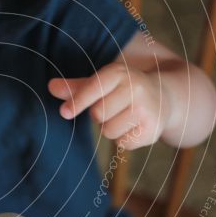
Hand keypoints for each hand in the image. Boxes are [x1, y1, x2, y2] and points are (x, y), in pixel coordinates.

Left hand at [48, 62, 172, 149]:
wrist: (164, 97)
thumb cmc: (123, 90)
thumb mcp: (102, 83)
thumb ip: (76, 88)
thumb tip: (51, 87)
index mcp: (118, 73)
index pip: (93, 88)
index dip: (77, 102)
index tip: (64, 112)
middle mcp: (135, 88)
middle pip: (97, 114)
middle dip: (99, 116)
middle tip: (112, 108)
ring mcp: (146, 109)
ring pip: (108, 131)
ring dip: (110, 129)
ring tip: (124, 117)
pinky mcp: (152, 129)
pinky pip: (122, 144)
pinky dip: (123, 139)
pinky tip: (134, 126)